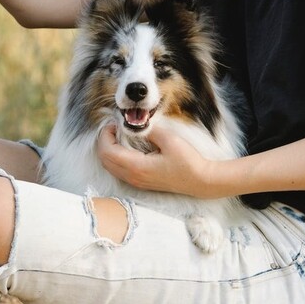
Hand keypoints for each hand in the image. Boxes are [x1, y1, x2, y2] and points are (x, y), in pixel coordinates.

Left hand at [96, 124, 219, 198]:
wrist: (201, 181)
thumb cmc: (188, 161)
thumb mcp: (169, 140)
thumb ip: (149, 131)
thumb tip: (134, 124)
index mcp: (137, 167)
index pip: (108, 151)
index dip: (105, 135)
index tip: (114, 123)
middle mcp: (133, 177)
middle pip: (104, 160)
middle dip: (104, 141)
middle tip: (114, 127)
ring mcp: (136, 182)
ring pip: (109, 166)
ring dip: (108, 149)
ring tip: (118, 134)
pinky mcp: (140, 182)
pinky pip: (118, 170)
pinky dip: (115, 157)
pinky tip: (125, 146)